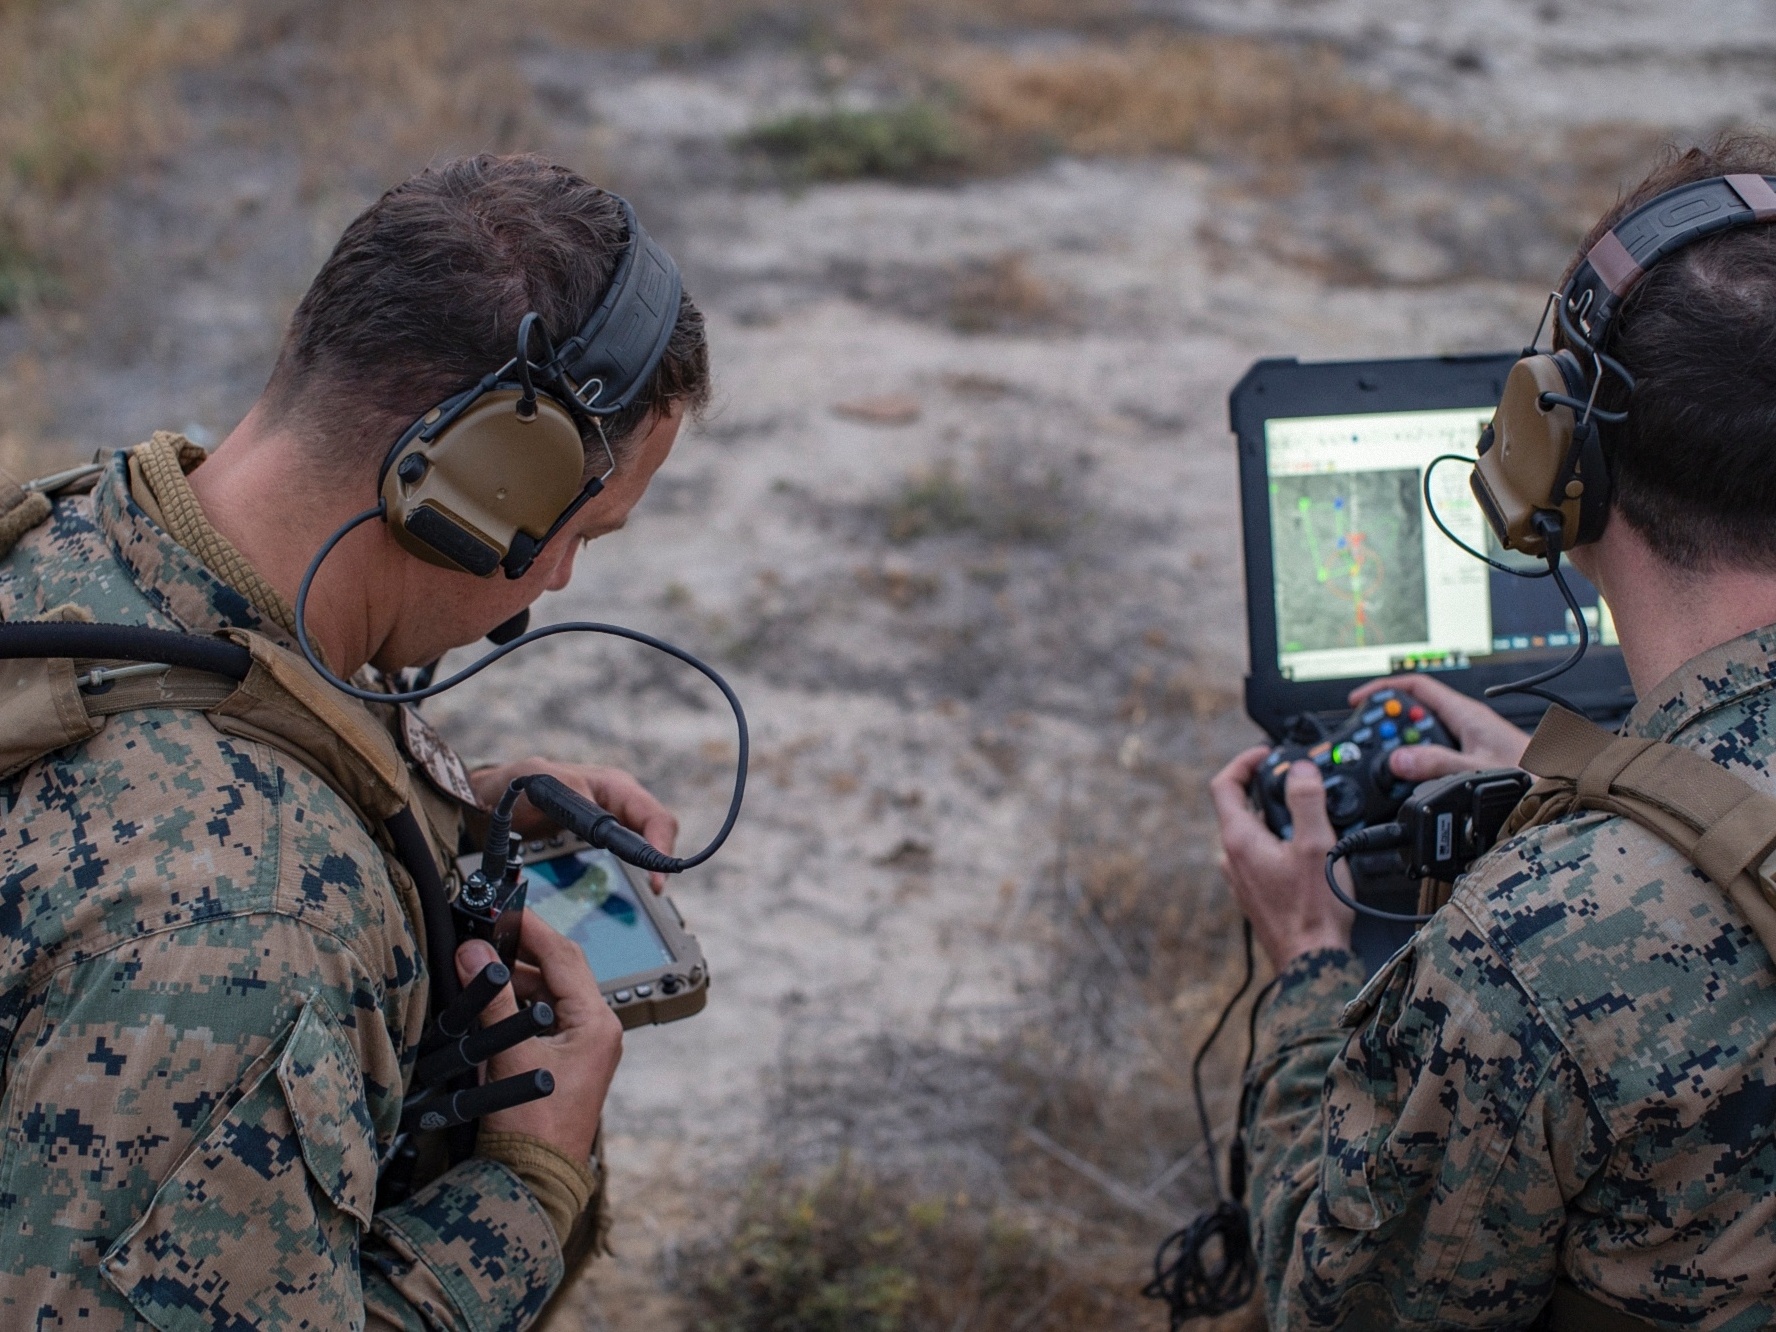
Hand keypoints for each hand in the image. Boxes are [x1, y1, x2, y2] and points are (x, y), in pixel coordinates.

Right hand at [455, 910, 621, 1163]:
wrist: (534, 1182)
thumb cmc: (532, 1127)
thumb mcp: (508, 1054)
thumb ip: (491, 999)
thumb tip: (472, 953)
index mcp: (597, 1022)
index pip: (564, 956)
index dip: (532, 928)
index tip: (505, 908)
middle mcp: (598, 1030)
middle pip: (560, 972)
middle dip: (521, 953)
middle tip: (483, 937)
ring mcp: (586, 1047)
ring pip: (551, 995)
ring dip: (517, 980)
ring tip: (480, 968)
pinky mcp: (569, 1062)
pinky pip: (546, 1019)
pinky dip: (520, 1006)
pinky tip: (493, 1003)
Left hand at [471, 758, 678, 892]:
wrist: (488, 803)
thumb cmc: (514, 785)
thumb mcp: (541, 786)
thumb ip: (573, 802)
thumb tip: (603, 826)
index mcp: (615, 787)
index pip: (655, 818)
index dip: (661, 848)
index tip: (656, 880)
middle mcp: (620, 806)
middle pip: (656, 837)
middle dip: (658, 864)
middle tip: (652, 893)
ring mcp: (611, 827)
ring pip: (642, 853)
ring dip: (642, 875)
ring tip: (640, 899)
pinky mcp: (598, 846)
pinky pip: (621, 864)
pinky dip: (623, 881)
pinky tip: (615, 897)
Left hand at [1211, 746, 1353, 970]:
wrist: (1312, 962)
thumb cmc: (1313, 911)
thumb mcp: (1316, 844)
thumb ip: (1307, 801)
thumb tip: (1300, 770)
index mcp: (1239, 840)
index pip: (1224, 785)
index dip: (1243, 762)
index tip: (1267, 755)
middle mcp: (1232, 857)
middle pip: (1242, 806)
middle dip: (1270, 790)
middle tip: (1301, 786)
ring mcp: (1241, 876)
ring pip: (1254, 832)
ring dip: (1279, 818)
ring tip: (1313, 820)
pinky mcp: (1255, 891)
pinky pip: (1262, 854)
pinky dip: (1281, 842)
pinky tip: (1310, 852)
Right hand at [1350, 675, 1530, 784]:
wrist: (1563, 789)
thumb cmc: (1534, 773)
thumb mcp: (1477, 769)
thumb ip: (1437, 763)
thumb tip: (1398, 759)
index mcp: (1465, 713)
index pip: (1416, 687)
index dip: (1384, 689)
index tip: (1359, 700)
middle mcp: (1465, 722)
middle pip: (1414, 713)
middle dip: (1391, 728)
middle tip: (1374, 746)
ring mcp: (1468, 740)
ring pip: (1425, 736)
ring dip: (1407, 750)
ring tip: (1394, 769)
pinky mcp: (1472, 757)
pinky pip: (1436, 753)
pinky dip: (1421, 764)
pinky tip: (1417, 781)